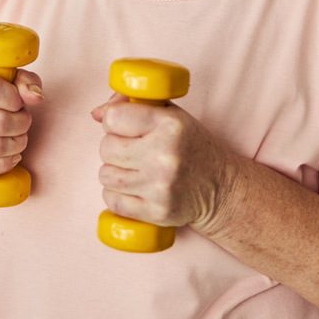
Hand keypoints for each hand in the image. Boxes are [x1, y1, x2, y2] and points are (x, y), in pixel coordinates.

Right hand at [0, 67, 43, 177]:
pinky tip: (10, 156)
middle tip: (23, 122)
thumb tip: (35, 98)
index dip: (15, 100)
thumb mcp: (9, 79)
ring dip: (16, 145)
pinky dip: (3, 164)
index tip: (18, 103)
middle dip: (21, 124)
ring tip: (18, 137)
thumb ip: (26, 82)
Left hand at [91, 94, 233, 230]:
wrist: (222, 188)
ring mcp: (160, 186)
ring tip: (135, 170)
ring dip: (115, 173)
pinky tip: (134, 189)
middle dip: (114, 148)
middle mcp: (165, 155)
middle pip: (106, 147)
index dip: (114, 122)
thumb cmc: (190, 146)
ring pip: (106, 175)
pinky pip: (112, 201)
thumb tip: (97, 114)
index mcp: (169, 125)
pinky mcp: (157, 212)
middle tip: (133, 151)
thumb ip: (132, 106)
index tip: (125, 128)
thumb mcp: (170, 116)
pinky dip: (117, 196)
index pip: (113, 118)